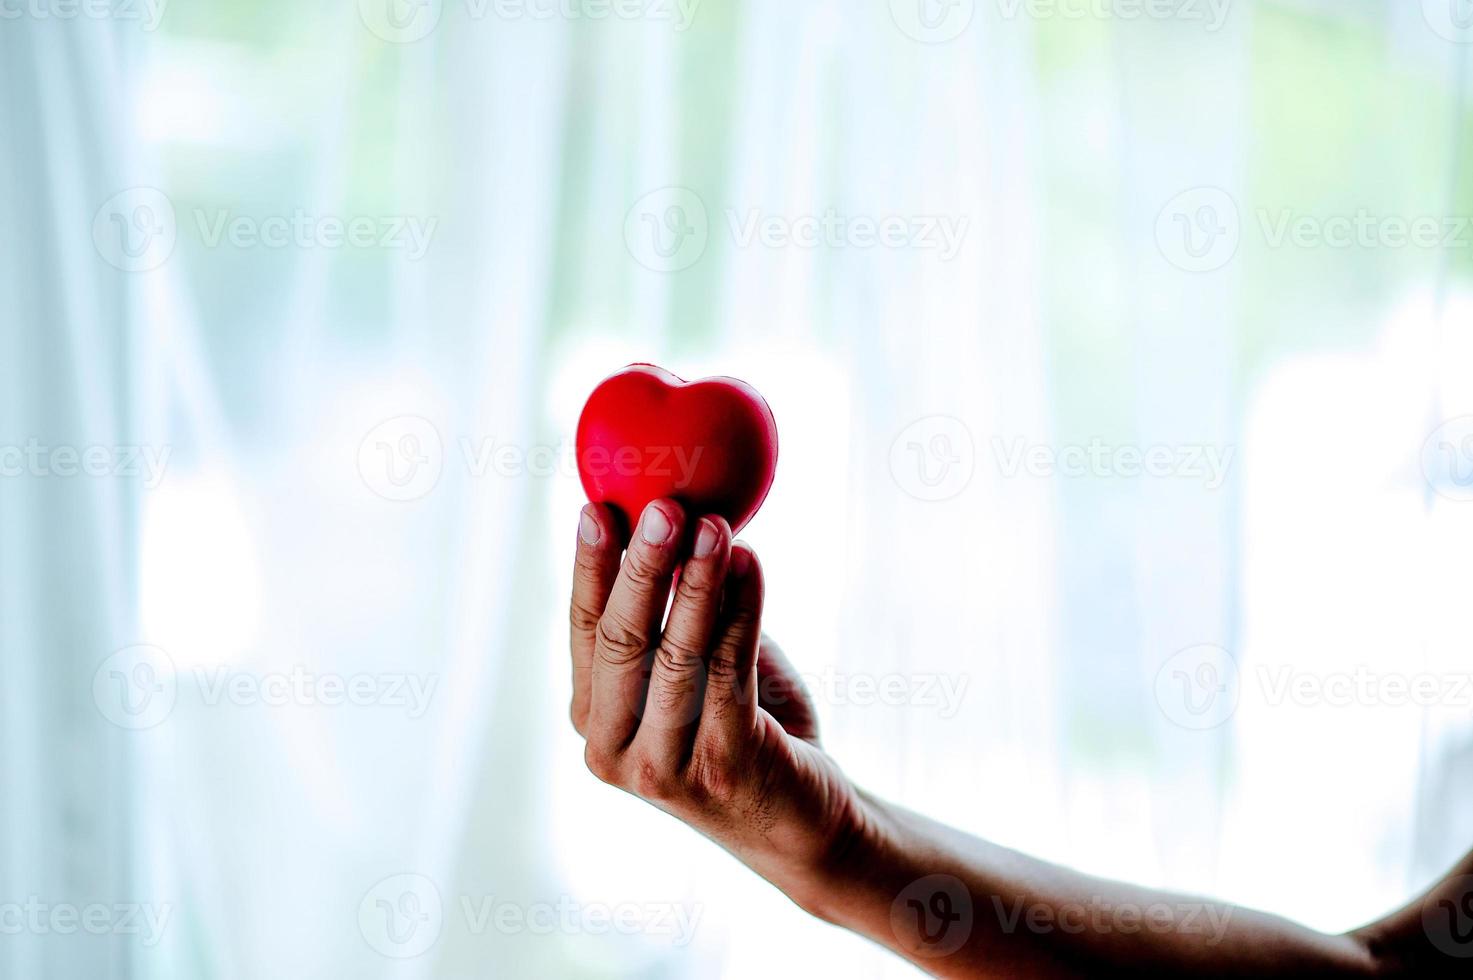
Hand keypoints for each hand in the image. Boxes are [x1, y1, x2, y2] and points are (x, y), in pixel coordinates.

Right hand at [568, 498, 866, 911]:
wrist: (799, 819)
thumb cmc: (744, 728)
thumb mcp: (692, 671)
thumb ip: (677, 615)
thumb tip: (682, 521)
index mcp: (593, 717)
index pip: (583, 628)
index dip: (589, 565)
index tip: (596, 506)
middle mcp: (613, 748)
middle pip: (621, 639)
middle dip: (641, 565)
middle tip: (662, 506)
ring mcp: (664, 765)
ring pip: (675, 654)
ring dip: (697, 581)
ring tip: (715, 525)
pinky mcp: (724, 765)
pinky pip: (731, 670)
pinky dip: (742, 610)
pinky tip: (751, 564)